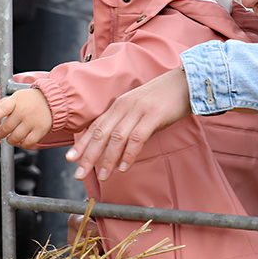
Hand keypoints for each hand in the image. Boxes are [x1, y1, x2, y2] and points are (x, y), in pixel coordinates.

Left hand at [0, 87, 52, 147]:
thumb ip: (1, 104)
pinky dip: (23, 144)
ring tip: (10, 138)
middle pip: (6, 128)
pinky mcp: (40, 130)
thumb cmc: (30, 99)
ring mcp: (32, 121)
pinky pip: (28, 143)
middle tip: (0, 133)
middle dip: (0, 133)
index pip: (2, 109)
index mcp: (15, 102)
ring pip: (15, 138)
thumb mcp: (15, 98)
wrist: (51, 100)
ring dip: (10, 140)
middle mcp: (23, 111)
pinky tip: (22, 140)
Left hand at [66, 68, 191, 180]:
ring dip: (108, 159)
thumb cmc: (164, 99)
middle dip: (88, 155)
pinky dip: (129, 154)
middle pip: (101, 134)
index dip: (82, 143)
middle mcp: (124, 107)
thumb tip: (118, 149)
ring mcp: (138, 110)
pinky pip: (137, 138)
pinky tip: (123, 167)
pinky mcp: (153, 116)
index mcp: (119, 106)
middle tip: (79, 173)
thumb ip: (128, 125)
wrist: (186, 82)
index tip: (71, 159)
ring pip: (116, 138)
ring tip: (103, 176)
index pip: (96, 127)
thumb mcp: (140, 110)